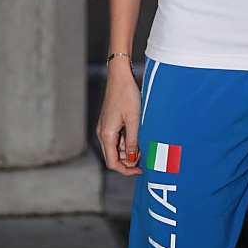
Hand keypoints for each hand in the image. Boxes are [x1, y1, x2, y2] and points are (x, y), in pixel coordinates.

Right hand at [96, 61, 141, 176]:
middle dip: (128, 161)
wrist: (120, 76)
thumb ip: (132, 142)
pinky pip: (117, 139)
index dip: (126, 170)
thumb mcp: (134, 120)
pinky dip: (127, 142)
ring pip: (116, 148)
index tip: (140, 170)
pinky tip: (138, 136)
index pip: (112, 163)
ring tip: (143, 145)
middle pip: (113, 157)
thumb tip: (131, 160)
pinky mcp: (109, 122)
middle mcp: (103, 133)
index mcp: (107, 135)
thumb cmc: (127, 95)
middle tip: (145, 156)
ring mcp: (105, 128)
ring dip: (128, 151)